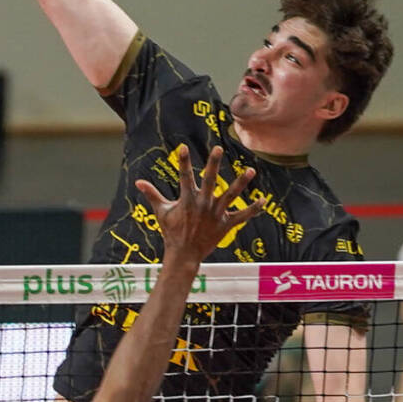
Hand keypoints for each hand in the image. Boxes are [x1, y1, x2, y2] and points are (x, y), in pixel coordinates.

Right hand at [135, 146, 262, 263]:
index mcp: (187, 200)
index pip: (184, 176)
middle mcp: (202, 204)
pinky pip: (242, 216)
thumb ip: (152, 195)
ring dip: (241, 183)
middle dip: (213, 164)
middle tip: (218, 148)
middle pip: (209, 180)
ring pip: (230, 196)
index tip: (183, 147)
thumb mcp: (161, 212)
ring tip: (251, 170)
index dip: (183, 161)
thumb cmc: (171, 231)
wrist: (183, 254)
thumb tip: (138, 182)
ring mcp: (215, 214)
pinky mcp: (226, 225)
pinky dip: (253, 209)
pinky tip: (264, 200)